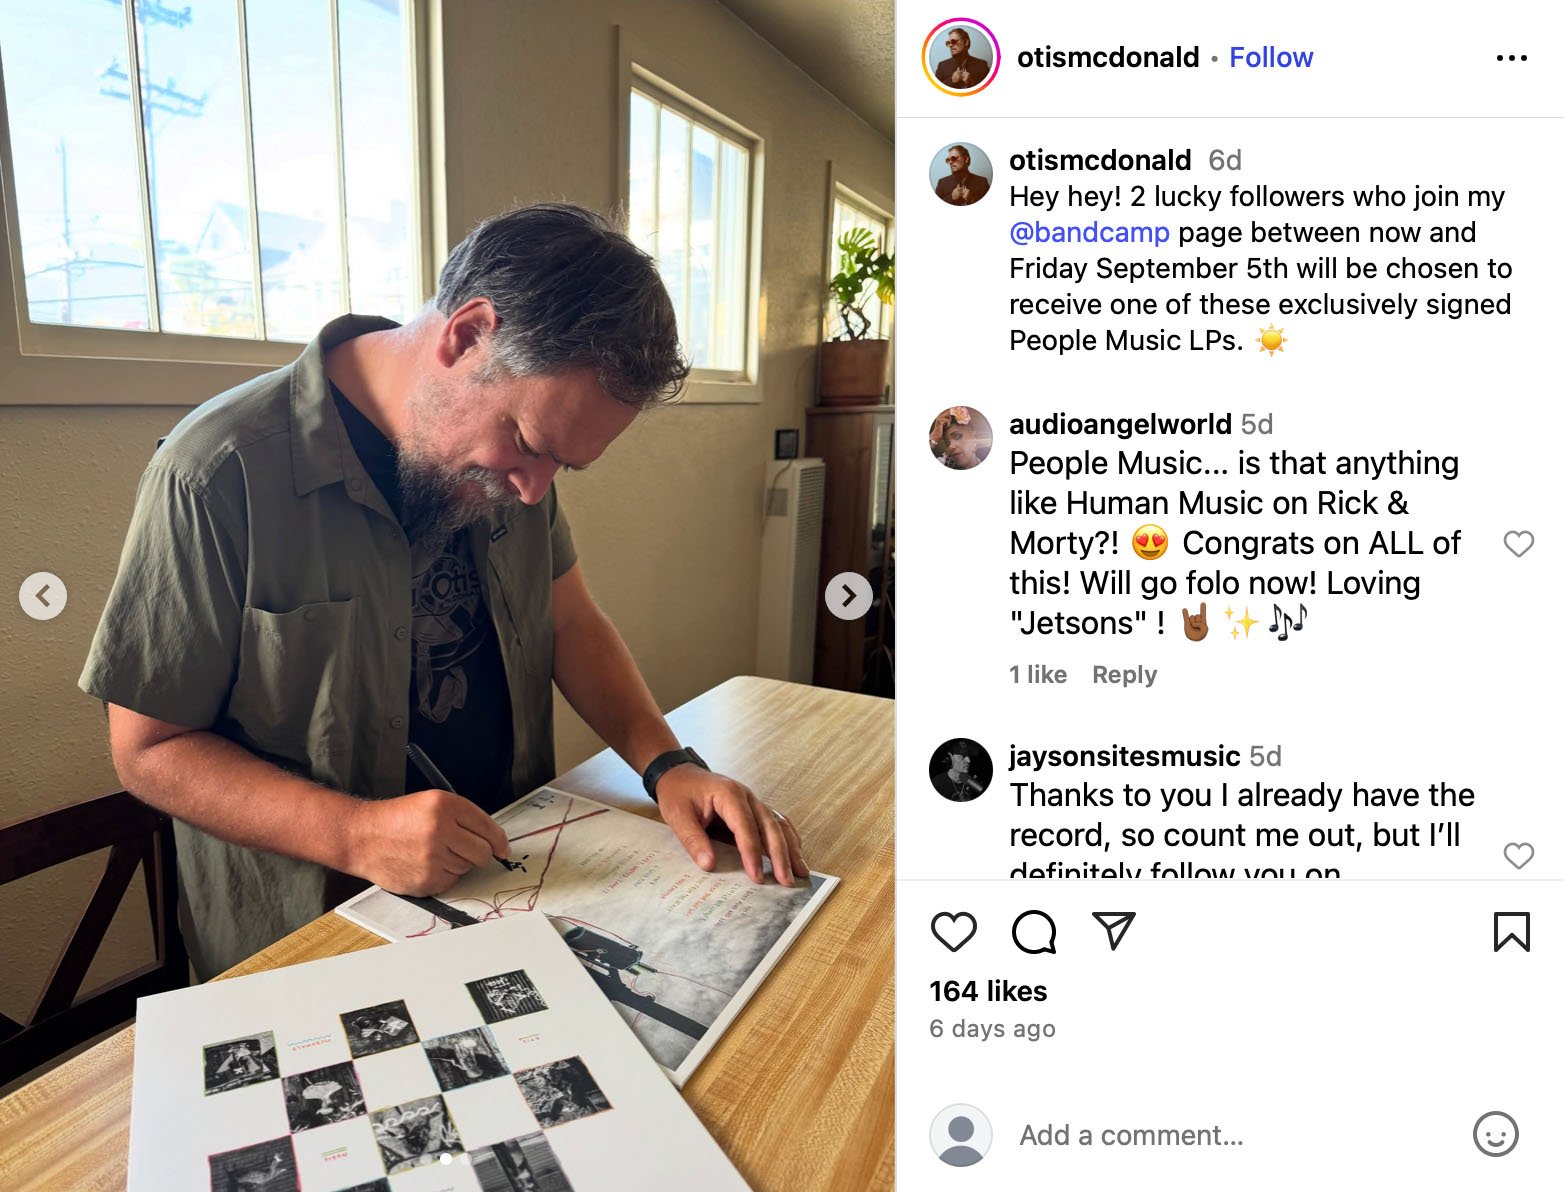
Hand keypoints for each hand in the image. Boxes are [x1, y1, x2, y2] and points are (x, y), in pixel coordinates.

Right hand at [346, 788, 509, 894]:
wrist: (363, 837)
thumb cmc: (398, 819)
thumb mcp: (432, 802)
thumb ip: (464, 817)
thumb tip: (495, 841)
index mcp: (444, 806)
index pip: (488, 827)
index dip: (499, 841)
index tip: (503, 848)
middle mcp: (439, 830)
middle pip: (482, 852)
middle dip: (478, 853)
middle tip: (462, 848)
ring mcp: (431, 857)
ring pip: (466, 868)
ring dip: (457, 863)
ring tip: (433, 851)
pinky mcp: (425, 880)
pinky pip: (451, 881)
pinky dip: (444, 875)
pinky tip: (425, 864)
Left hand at [654, 765, 807, 885]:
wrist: (679, 774)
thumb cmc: (679, 793)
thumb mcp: (678, 816)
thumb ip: (694, 840)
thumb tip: (709, 865)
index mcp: (728, 794)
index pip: (745, 826)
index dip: (752, 853)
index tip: (757, 877)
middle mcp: (747, 796)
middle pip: (770, 826)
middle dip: (780, 855)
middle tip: (786, 881)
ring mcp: (753, 801)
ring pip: (778, 824)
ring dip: (791, 848)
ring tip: (801, 871)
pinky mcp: (754, 808)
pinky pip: (777, 822)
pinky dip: (788, 838)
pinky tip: (796, 853)